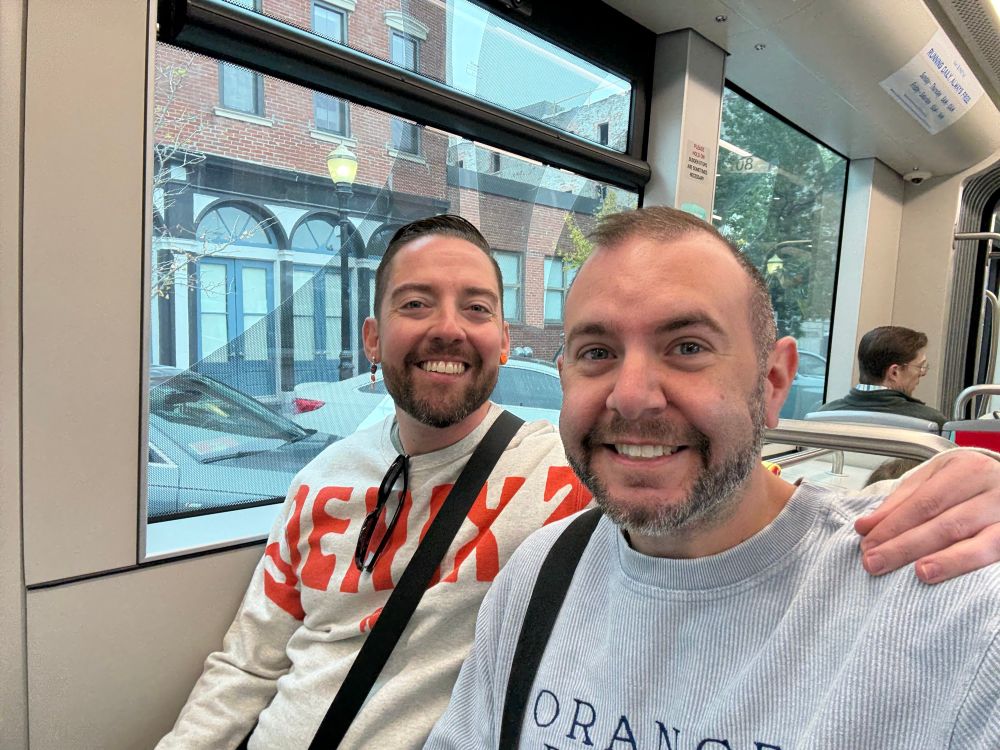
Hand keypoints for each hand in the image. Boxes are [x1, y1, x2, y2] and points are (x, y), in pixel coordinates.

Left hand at [855, 450, 999, 582]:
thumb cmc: (969, 485)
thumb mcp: (934, 480)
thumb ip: (900, 502)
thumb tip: (865, 527)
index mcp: (966, 469)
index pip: (923, 502)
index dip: (893, 525)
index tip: (867, 544)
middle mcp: (993, 489)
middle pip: (945, 523)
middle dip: (906, 546)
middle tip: (875, 563)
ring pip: (978, 541)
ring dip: (946, 560)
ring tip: (919, 573)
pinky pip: (996, 554)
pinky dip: (971, 564)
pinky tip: (956, 578)